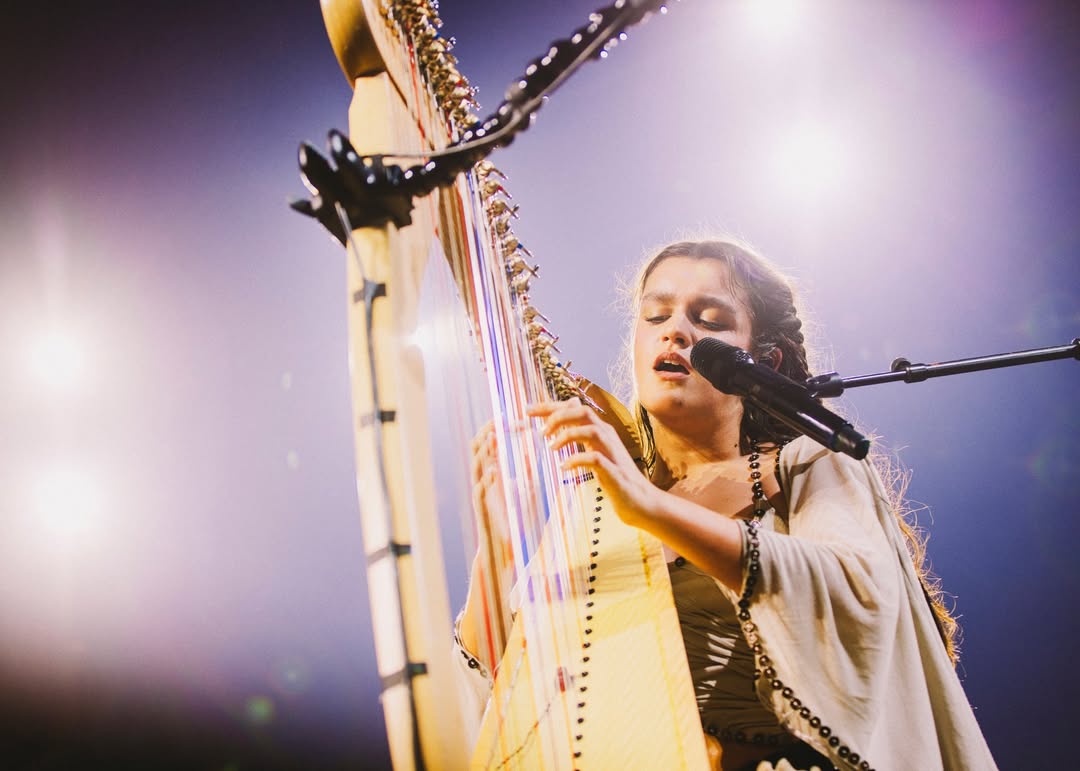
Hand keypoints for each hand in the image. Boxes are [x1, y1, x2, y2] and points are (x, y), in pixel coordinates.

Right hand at [459, 422, 514, 666]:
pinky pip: (478, 492)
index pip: (493, 442)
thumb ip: (530, 471)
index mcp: (495, 472)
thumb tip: (540, 451)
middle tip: (505, 420)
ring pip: (476, 466)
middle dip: (490, 431)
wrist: (510, 551)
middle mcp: (485, 480)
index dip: (503, 427)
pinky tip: (495, 471)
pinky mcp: (482, 511)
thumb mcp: (529, 491)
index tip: (521, 419)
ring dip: (485, 452)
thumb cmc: (519, 522)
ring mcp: (481, 494)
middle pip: (479, 447)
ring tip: (496, 438)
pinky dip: (486, 481)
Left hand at [528, 398, 659, 529]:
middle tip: (541, 432)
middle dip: (558, 416)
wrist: (642, 502)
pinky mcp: (614, 472)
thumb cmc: (616, 478)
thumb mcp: (596, 451)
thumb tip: (567, 414)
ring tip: (551, 447)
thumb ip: (582, 433)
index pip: (574, 408)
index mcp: (600, 430)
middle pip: (583, 411)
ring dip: (567, 435)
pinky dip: (576, 459)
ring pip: (590, 429)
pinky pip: (595, 458)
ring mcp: (612, 453)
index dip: (550, 406)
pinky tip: (564, 467)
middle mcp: (607, 436)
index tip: (527, 410)